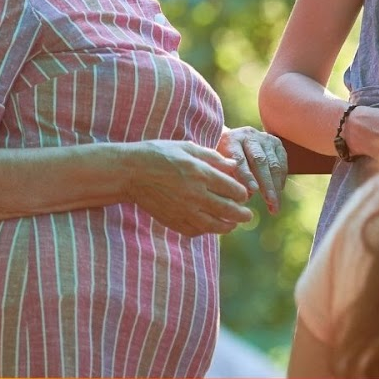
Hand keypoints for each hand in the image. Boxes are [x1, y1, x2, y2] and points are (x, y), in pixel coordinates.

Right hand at [124, 139, 253, 236]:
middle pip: (228, 210)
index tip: (244, 195)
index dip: (242, 194)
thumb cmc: (159, 154)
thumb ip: (213, 157)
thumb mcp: (188, 148)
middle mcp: (195, 194)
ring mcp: (183, 210)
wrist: (130, 172)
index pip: (233, 189)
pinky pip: (195, 231)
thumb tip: (235, 165)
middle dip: (242, 215)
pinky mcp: (172, 220)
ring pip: (213, 225)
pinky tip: (210, 227)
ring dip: (228, 226)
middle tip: (248, 216)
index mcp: (201, 174)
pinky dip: (206, 231)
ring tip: (233, 225)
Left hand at [221, 126, 287, 214]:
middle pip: (260, 161)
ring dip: (276, 186)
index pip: (240, 159)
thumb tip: (246, 197)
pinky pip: (282, 162)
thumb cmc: (222, 160)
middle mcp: (249, 136)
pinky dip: (281, 179)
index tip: (252, 191)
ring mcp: (264, 138)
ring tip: (275, 205)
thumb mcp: (219, 166)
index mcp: (230, 140)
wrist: (232, 140)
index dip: (246, 176)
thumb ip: (229, 179)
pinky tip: (278, 192)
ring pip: (273, 163)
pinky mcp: (276, 143)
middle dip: (266, 184)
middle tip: (270, 202)